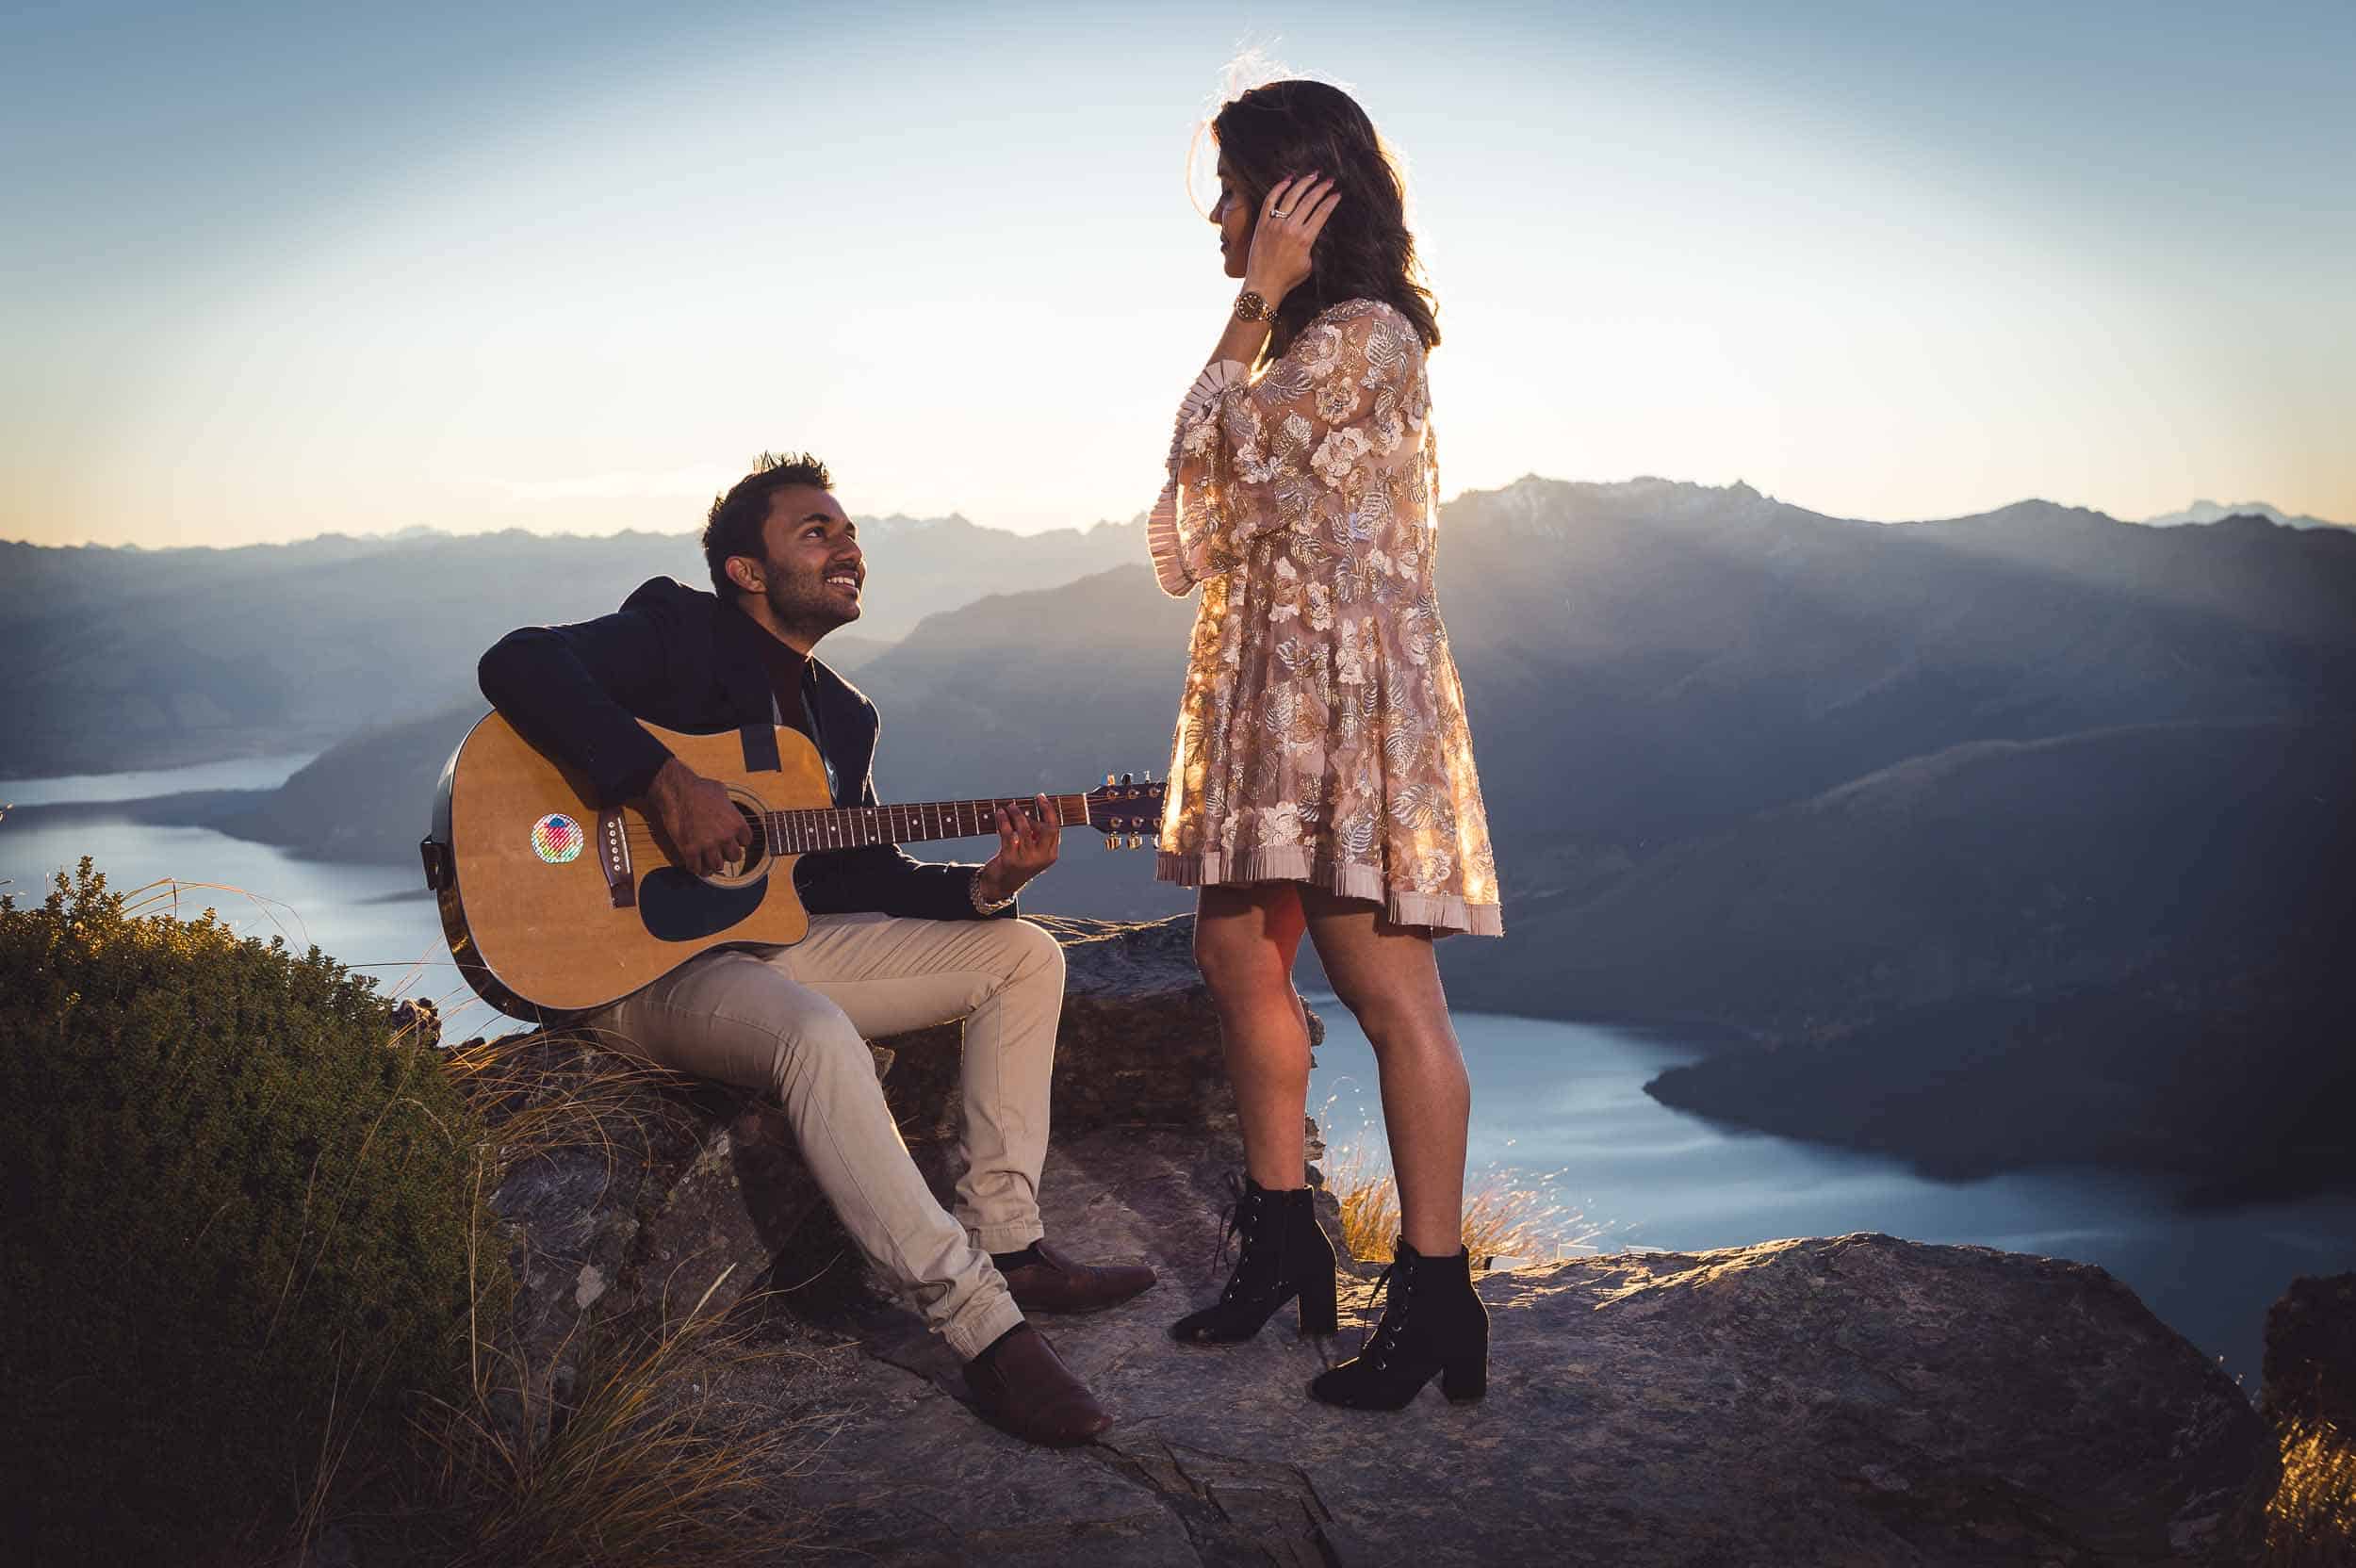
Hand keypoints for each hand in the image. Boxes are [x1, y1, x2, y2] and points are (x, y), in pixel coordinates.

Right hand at [646, 756, 751, 876]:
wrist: (678, 790)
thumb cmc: (699, 788)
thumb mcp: (722, 792)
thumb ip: (728, 805)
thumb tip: (727, 806)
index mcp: (737, 823)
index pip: (747, 841)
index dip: (739, 841)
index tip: (733, 840)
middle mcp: (725, 837)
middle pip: (735, 857)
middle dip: (727, 854)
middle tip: (720, 851)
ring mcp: (708, 845)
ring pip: (717, 866)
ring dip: (713, 864)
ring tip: (708, 860)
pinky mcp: (689, 850)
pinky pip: (697, 869)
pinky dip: (697, 868)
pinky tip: (695, 863)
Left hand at [975, 793, 1060, 903]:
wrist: (1001, 884)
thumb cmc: (1018, 862)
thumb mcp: (1033, 851)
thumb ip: (1036, 835)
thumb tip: (1029, 809)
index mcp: (1051, 855)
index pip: (1055, 829)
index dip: (1048, 811)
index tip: (1041, 797)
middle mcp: (1041, 858)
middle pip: (1046, 829)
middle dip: (1040, 810)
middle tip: (1033, 799)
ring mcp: (1026, 860)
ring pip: (1024, 829)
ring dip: (1016, 814)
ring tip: (1009, 807)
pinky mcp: (1010, 860)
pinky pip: (1008, 834)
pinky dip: (1003, 821)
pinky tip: (1000, 814)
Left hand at [1243, 172, 1341, 301]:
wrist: (1263, 285)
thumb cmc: (1288, 279)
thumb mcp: (1309, 264)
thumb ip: (1312, 244)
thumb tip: (1314, 229)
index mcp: (1305, 238)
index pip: (1322, 213)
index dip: (1331, 201)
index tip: (1337, 194)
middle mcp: (1290, 228)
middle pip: (1310, 200)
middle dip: (1322, 188)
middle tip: (1330, 180)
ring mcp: (1275, 224)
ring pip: (1292, 196)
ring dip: (1304, 183)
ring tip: (1313, 175)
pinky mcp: (1262, 223)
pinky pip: (1270, 200)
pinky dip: (1279, 188)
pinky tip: (1288, 179)